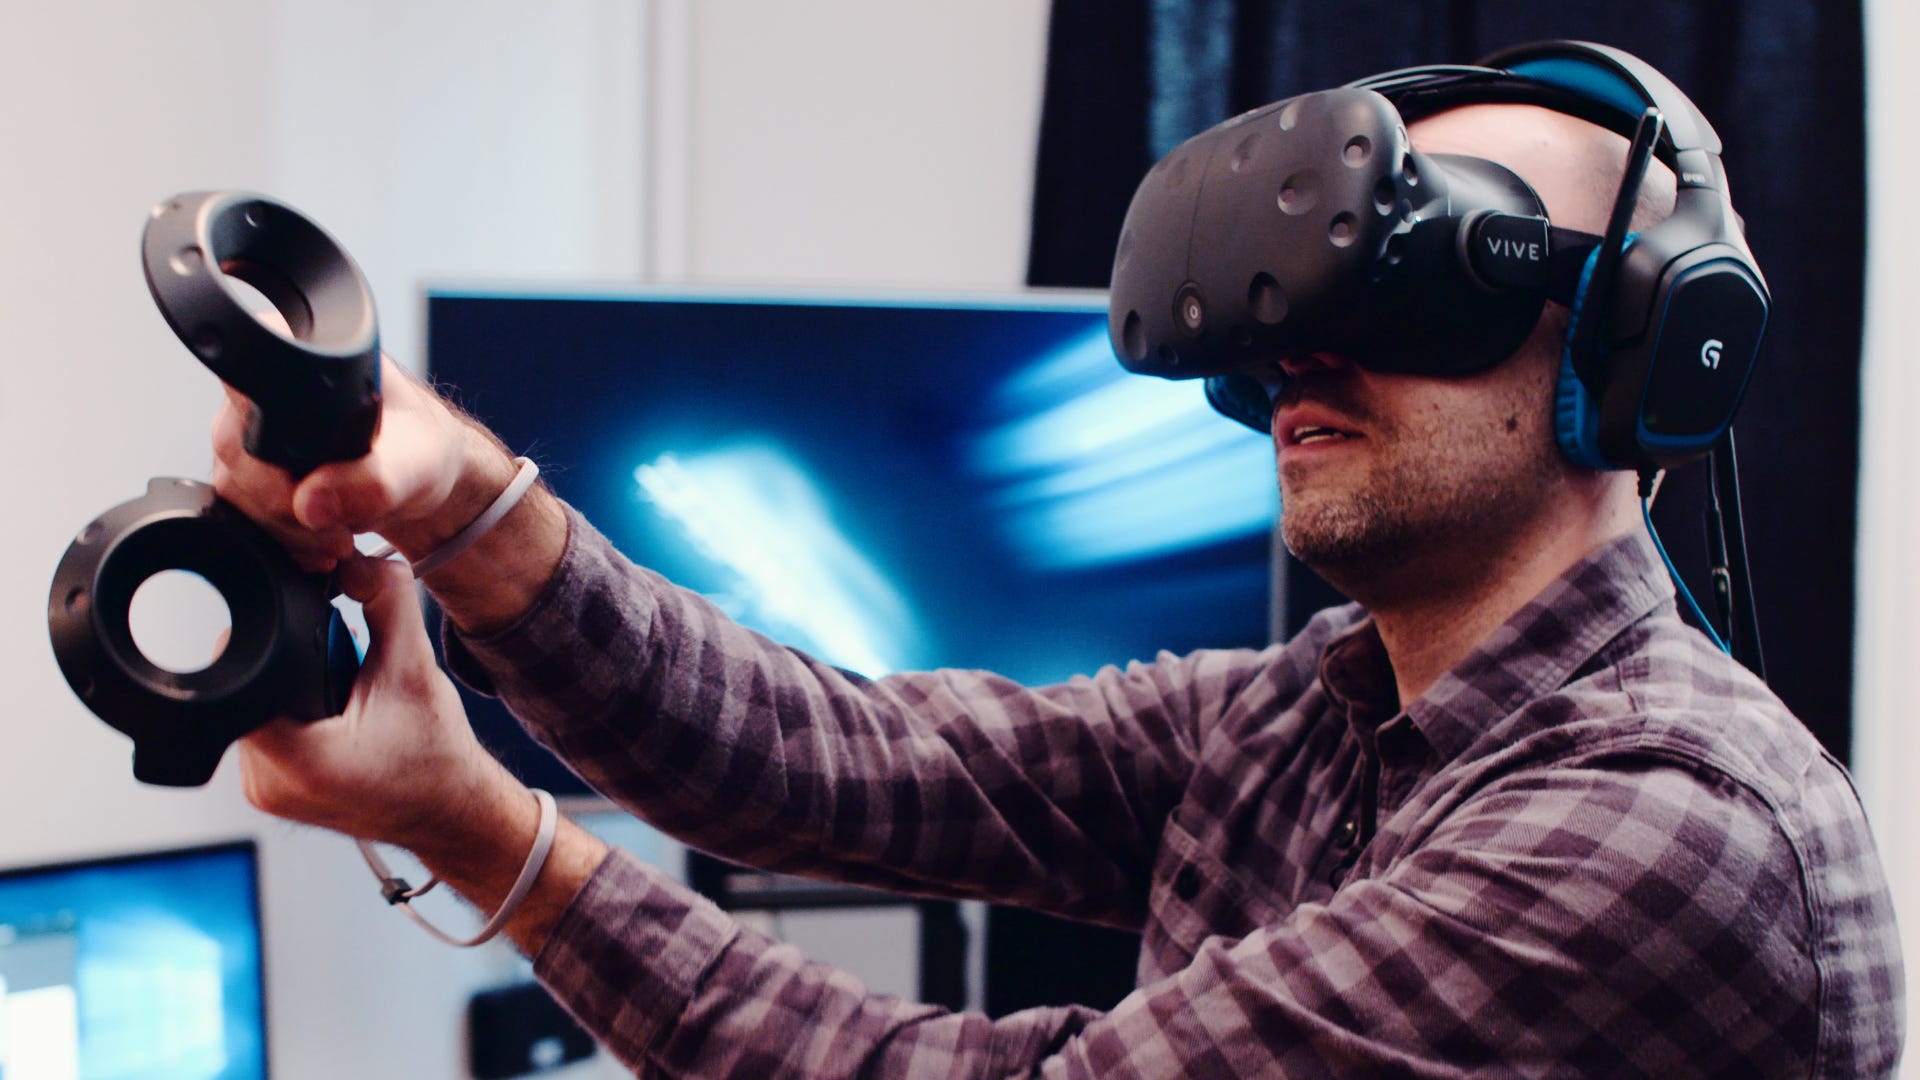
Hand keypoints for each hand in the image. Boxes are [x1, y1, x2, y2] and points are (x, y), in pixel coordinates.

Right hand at [211, 354, 485, 572]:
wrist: (420, 478)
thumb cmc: (422, 448)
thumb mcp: (418, 463)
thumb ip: (375, 482)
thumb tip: (310, 503)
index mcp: (308, 356)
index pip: (248, 385)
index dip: (275, 444)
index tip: (317, 483)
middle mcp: (265, 386)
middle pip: (236, 449)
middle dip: (286, 504)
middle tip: (339, 529)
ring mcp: (250, 428)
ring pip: (235, 487)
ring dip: (284, 528)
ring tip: (338, 536)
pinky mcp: (250, 468)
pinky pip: (241, 510)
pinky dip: (279, 537)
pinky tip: (318, 543)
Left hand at [236, 554, 520, 851]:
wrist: (451, 813)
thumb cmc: (437, 759)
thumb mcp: (415, 670)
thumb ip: (387, 604)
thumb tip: (360, 561)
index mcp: (300, 760)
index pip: (242, 677)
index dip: (267, 642)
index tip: (311, 637)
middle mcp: (268, 785)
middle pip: (247, 691)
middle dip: (288, 667)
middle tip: (340, 674)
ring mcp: (265, 794)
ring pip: (252, 712)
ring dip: (289, 691)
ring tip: (340, 698)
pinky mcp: (270, 795)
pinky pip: (262, 737)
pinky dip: (293, 716)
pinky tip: (333, 718)